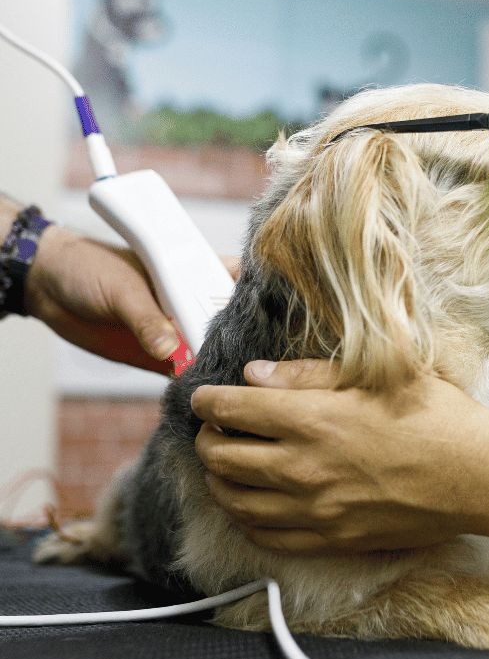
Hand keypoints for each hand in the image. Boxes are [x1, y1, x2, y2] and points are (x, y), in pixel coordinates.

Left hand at [25, 223, 238, 373]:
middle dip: (243, 342)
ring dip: (218, 365)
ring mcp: (176, 330)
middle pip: (231, 324)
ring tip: (232, 382)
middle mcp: (191, 302)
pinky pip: (182, 372)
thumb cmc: (89, 267)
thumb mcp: (122, 289)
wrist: (47, 285)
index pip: (238, 284)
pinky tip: (202, 391)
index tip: (271, 322)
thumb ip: (146, 320)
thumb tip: (170, 351)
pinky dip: (191, 383)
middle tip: (253, 364)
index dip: (258, 301)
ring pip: (210, 351)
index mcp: (193, 272)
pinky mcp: (157, 356)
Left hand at [191, 360, 488, 553]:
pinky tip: (250, 505)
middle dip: (205, 438)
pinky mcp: (332, 539)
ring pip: (234, 501)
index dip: (207, 400)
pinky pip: (267, 537)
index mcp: (313, 419)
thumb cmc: (437, 418)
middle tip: (213, 428)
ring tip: (224, 465)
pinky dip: (246, 518)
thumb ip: (308, 375)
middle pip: (220, 457)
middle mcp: (303, 468)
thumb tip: (255, 376)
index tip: (205, 397)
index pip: (230, 410)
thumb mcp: (378, 376)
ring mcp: (315, 511)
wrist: (478, 477)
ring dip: (217, 479)